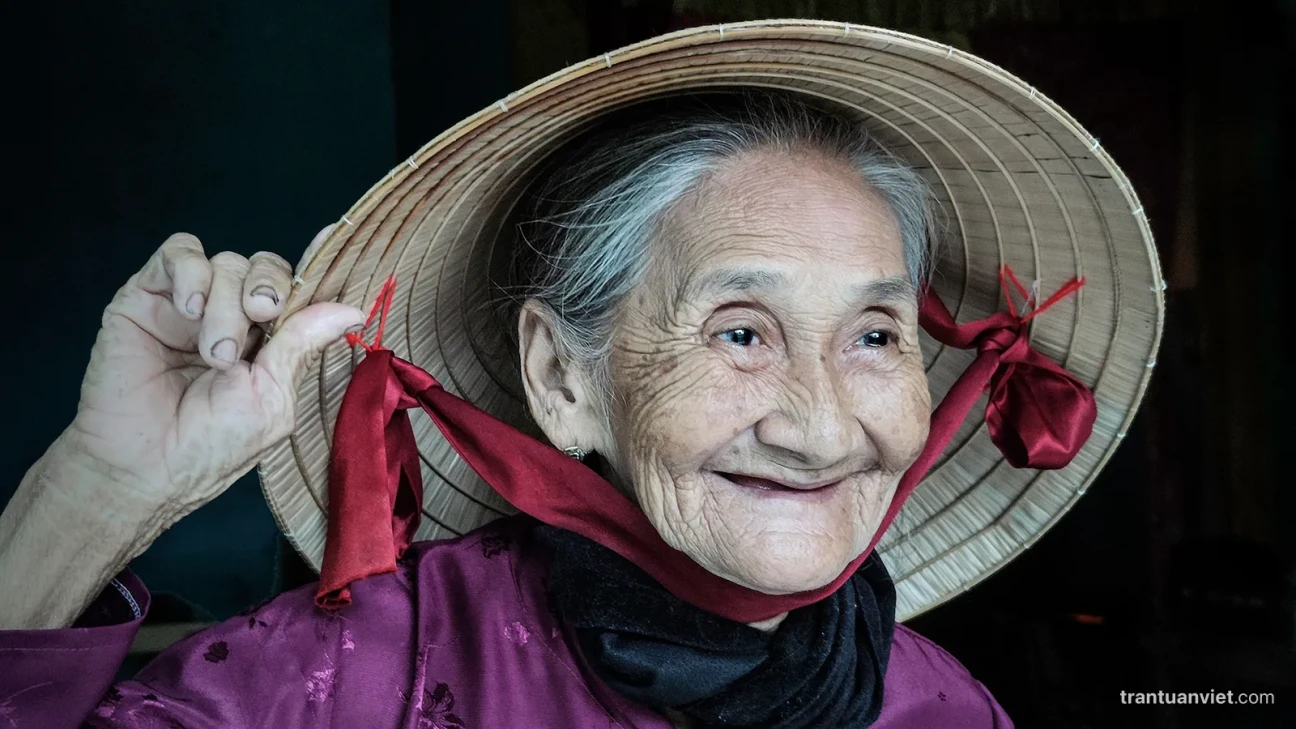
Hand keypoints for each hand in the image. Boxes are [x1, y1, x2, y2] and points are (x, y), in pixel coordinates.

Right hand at [59, 229, 364, 524]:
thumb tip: (352, 309)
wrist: (143, 465)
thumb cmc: (209, 445)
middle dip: (269, 288)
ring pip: (226, 263)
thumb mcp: (273, 397)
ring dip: (226, 306)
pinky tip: (189, 309)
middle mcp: (231, 317)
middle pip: (265, 268)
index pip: (296, 290)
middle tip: (261, 316)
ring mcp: (189, 305)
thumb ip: (303, 344)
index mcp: (267, 340)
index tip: (332, 236)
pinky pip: (179, 252)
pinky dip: (191, 273)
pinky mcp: (147, 297)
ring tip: (214, 355)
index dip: (317, 264)